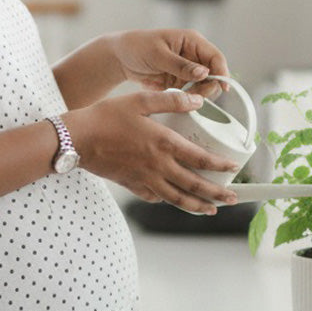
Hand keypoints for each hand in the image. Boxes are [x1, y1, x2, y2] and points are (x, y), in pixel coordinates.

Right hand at [65, 88, 239, 213]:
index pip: (200, 158)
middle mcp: (158, 165)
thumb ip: (171, 101)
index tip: (234, 168)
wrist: (77, 139)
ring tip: (211, 210)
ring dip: (197, 206)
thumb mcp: (141, 101)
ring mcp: (145, 179)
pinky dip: (167, 201)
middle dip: (216, 193)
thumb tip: (198, 100)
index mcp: (163, 143)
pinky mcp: (132, 185)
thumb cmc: (106, 117)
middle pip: (194, 185)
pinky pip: (155, 198)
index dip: (220, 165)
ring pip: (177, 198)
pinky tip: (175, 201)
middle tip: (232, 197)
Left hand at [109, 28, 228, 97]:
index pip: (215, 58)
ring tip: (179, 98)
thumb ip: (181, 65)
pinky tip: (174, 99)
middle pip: (212, 75)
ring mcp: (186, 70)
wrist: (120, 57)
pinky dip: (184, 98)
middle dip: (206, 88)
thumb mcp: (158, 55)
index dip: (222, 73)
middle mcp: (193, 55)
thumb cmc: (137, 47)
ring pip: (201, 87)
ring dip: (194, 95)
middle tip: (193, 97)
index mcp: (192, 41)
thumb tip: (204, 73)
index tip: (222, 89)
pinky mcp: (179, 82)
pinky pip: (188, 93)